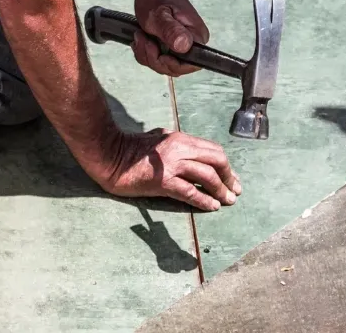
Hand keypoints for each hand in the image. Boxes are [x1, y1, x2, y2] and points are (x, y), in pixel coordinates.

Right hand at [96, 129, 242, 210]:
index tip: (232, 178)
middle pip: (216, 160)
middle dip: (229, 177)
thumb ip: (175, 143)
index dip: (226, 165)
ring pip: (207, 176)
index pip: (213, 150)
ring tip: (228, 201)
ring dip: (221, 190)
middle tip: (235, 191)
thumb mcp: (157, 139)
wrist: (110, 157)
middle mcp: (180, 149)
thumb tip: (189, 150)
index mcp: (180, 139)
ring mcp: (172, 164)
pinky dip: (204, 200)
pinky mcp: (163, 181)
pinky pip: (190, 192)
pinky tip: (212, 207)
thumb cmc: (131, 149)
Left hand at [132, 0, 210, 76]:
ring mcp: (182, 46)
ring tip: (140, 34)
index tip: (155, 49)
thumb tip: (184, 46)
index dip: (169, 64)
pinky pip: (158, 60)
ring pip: (163, 65)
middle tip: (143, 38)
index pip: (190, 65)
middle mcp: (193, 43)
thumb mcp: (158, 14)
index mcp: (197, 36)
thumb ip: (170, 31)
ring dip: (146, 54)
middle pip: (174, 68)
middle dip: (153, 58)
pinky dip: (145, 52)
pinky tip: (141, 38)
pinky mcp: (172, 46)